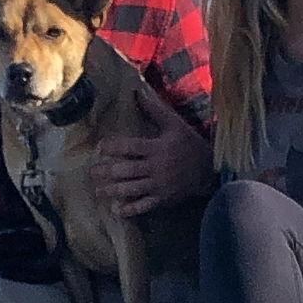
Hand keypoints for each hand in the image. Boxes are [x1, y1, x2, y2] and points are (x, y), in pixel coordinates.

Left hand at [88, 83, 212, 218]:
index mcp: (157, 148)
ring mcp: (159, 185)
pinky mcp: (163, 199)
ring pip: (132, 189)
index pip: (131, 147)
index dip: (114, 147)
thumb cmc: (190, 144)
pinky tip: (116, 210)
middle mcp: (156, 167)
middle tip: (91, 173)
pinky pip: (145, 206)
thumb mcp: (175, 125)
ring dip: (113, 190)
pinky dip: (130, 209)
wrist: (211, 169)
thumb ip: (155, 110)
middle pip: (127, 170)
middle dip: (107, 172)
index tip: (100, 147)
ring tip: (98, 191)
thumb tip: (138, 92)